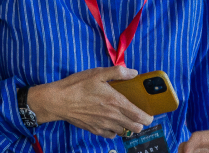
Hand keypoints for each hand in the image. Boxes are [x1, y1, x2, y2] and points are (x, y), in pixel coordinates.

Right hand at [29, 66, 152, 138]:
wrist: (58, 101)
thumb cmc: (77, 85)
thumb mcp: (98, 73)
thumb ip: (118, 72)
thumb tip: (133, 73)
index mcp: (116, 102)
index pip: (139, 116)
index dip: (148, 117)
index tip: (150, 113)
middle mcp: (112, 117)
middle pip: (135, 128)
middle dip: (140, 123)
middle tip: (138, 114)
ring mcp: (103, 125)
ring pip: (124, 133)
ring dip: (127, 127)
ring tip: (125, 117)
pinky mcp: (95, 130)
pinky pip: (111, 135)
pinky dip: (115, 130)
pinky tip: (112, 121)